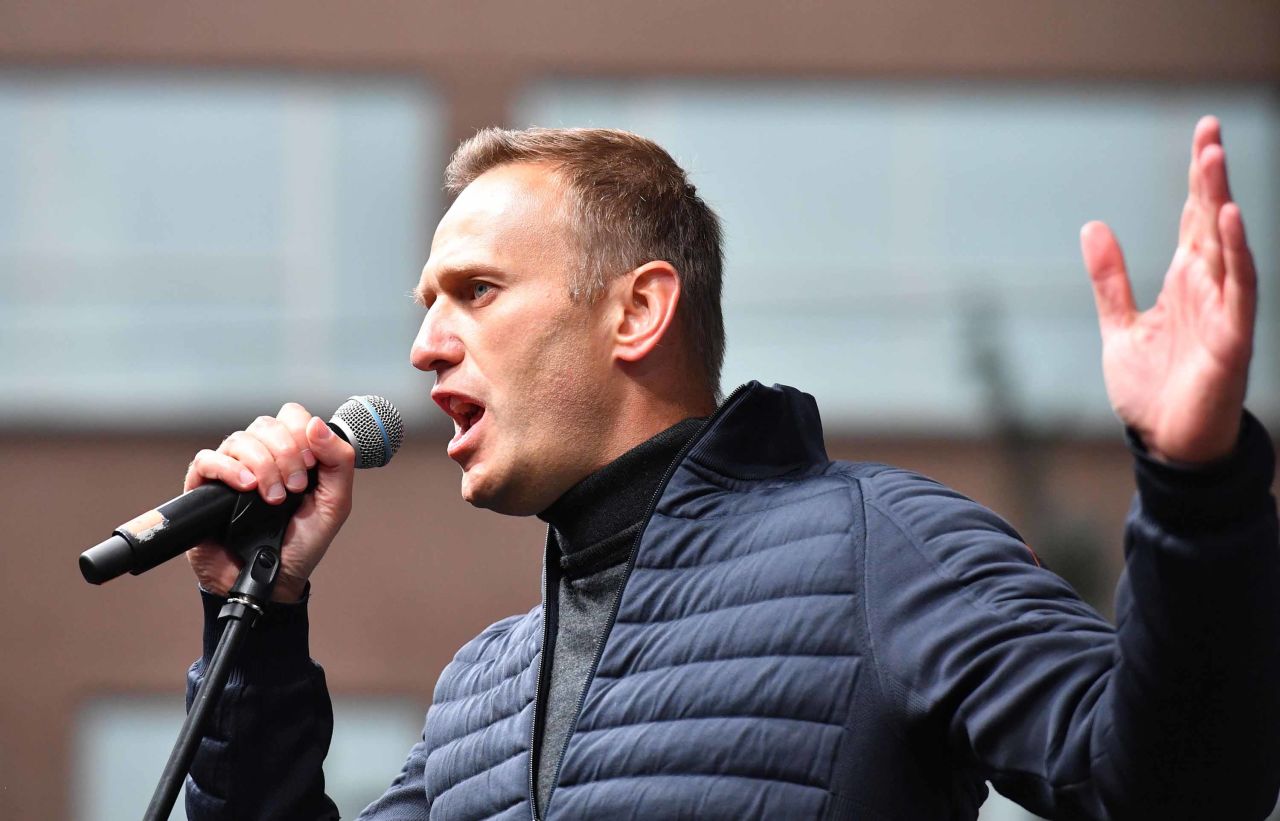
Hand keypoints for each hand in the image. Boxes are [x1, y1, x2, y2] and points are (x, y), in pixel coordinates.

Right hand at [184, 403, 355, 601]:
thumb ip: (339, 462)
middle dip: (286, 454)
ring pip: (239, 439)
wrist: (274, 581)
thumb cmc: (303, 544)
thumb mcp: (335, 503)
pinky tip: (246, 487)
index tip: (311, 464)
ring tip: (273, 498)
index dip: (301, 432)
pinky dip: (229, 469)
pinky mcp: (204, 488)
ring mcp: (232, 470)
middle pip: (265, 425)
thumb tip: (317, 424)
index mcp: (292, 454)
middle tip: (295, 488)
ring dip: (263, 466)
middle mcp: (261, 456)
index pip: (291, 416)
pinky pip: (207, 460)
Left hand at [1081, 116, 1255, 463]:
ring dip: (1220, 202)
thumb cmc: (1152, 389)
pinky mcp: (1231, 337)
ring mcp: (1223, 310)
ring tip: (1212, 160)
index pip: (1194, 218)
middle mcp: (1207, 288)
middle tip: (1208, 130)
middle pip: (1210, 221)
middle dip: (1209, 177)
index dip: (1197, 178)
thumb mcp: (1119, 326)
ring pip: (1225, 245)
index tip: (1202, 134)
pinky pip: (1238, 288)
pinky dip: (1236, 254)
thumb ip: (1110, 279)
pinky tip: (1230, 220)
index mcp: (1183, 282)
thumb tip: (1093, 226)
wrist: (1165, 444)